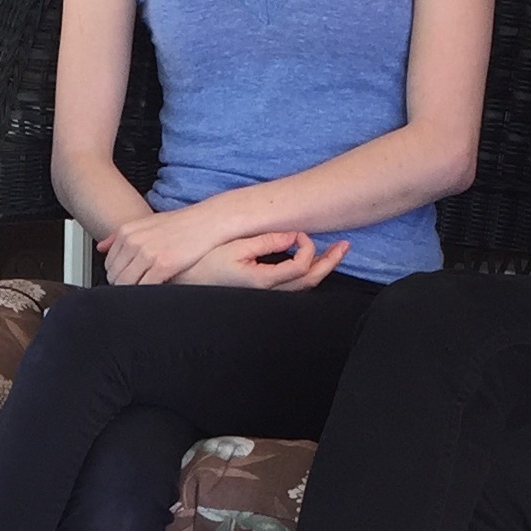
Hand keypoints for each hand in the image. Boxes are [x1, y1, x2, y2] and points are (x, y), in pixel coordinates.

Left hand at [98, 202, 245, 285]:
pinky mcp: (163, 264)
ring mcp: (147, 253)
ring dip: (134, 291)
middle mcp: (133, 241)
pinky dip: (147, 293)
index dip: (117, 276)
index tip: (128, 280)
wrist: (208, 221)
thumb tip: (101, 247)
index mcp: (127, 232)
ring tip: (146, 291)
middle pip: (115, 276)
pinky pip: (145, 287)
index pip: (109, 264)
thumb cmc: (181, 224)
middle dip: (124, 286)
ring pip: (126, 284)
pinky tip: (157, 290)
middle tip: (138, 288)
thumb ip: (121, 236)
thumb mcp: (147, 223)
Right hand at [175, 230, 350, 289]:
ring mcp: (267, 297)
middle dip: (330, 262)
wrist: (185, 283)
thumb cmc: (205, 265)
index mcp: (264, 281)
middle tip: (345, 245)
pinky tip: (312, 263)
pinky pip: (293, 288)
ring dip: (321, 269)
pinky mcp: (263, 295)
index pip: (301, 266)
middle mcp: (269, 293)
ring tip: (335, 253)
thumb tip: (293, 235)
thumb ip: (266, 240)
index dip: (307, 246)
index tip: (297, 233)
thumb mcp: (235, 247)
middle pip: (310, 281)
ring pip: (304, 288)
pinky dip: (307, 275)